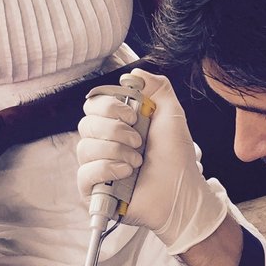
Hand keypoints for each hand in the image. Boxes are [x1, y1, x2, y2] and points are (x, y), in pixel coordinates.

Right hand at [75, 69, 227, 255]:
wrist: (181, 192)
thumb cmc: (177, 157)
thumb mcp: (172, 114)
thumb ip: (157, 87)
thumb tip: (133, 73)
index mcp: (118, 125)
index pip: (93, 105)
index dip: (109, 106)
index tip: (132, 115)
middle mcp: (105, 144)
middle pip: (86, 124)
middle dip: (115, 130)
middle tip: (139, 141)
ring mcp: (98, 167)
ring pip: (85, 147)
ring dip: (116, 151)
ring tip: (138, 161)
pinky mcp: (94, 190)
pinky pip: (84, 173)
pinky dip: (106, 169)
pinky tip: (126, 173)